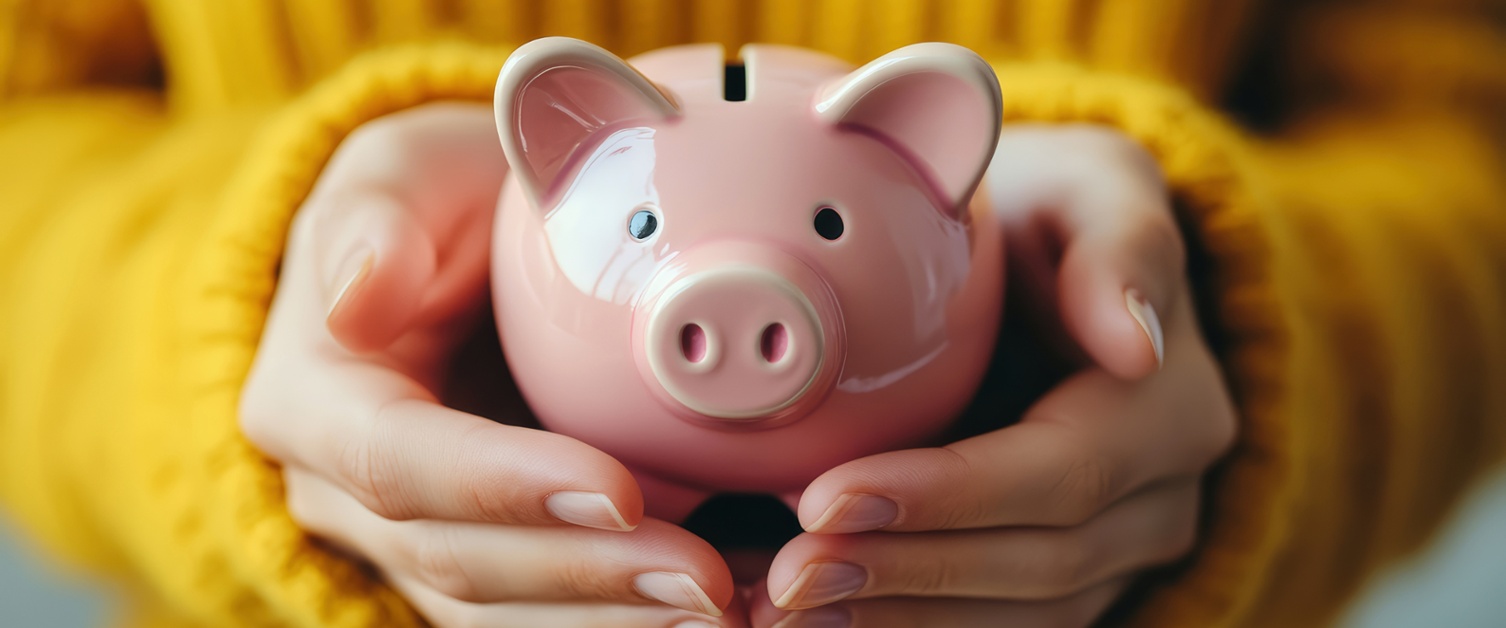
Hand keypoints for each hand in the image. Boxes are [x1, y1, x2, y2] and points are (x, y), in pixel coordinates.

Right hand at [239, 103, 737, 626]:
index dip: (505, 485)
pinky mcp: (482, 557)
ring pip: (503, 613)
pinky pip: (547, 614)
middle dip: (586, 575)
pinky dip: (623, 617)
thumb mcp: (397, 175)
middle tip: (704, 575)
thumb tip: (358, 300)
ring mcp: (411, 541)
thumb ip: (373, 225)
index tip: (617, 489)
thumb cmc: (431, 205)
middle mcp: (346, 497)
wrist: (454, 252)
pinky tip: (714, 612)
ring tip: (721, 608)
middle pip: (460, 561)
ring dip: (614, 618)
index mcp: (313, 404)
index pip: (399, 464)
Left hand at [749, 125, 1237, 626]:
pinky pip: (996, 625)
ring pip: (1019, 615)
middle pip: (1038, 563)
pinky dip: (906, 626)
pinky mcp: (1071, 582)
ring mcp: (1121, 554)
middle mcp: (1162, 499)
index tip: (827, 498)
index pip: (1060, 475)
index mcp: (1168, 408)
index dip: (946, 497)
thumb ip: (1121, 245)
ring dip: (895, 618)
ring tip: (782, 605)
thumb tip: (1137, 346)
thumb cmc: (1042, 217)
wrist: (1033, 269)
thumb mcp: (1089, 188)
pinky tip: (817, 620)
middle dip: (903, 571)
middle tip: (786, 572)